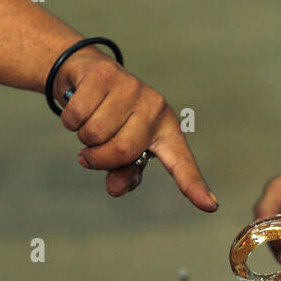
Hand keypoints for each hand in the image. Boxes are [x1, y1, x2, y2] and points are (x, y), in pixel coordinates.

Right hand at [57, 50, 217, 209]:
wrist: (89, 74)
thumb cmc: (112, 117)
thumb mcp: (122, 147)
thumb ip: (124, 173)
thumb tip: (116, 189)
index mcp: (166, 129)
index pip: (181, 162)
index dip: (193, 185)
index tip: (210, 206)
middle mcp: (155, 107)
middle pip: (122, 150)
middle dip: (98, 157)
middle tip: (93, 148)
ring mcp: (132, 88)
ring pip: (94, 133)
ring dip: (82, 135)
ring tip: (91, 120)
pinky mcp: (105, 74)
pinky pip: (77, 115)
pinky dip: (70, 119)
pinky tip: (81, 105)